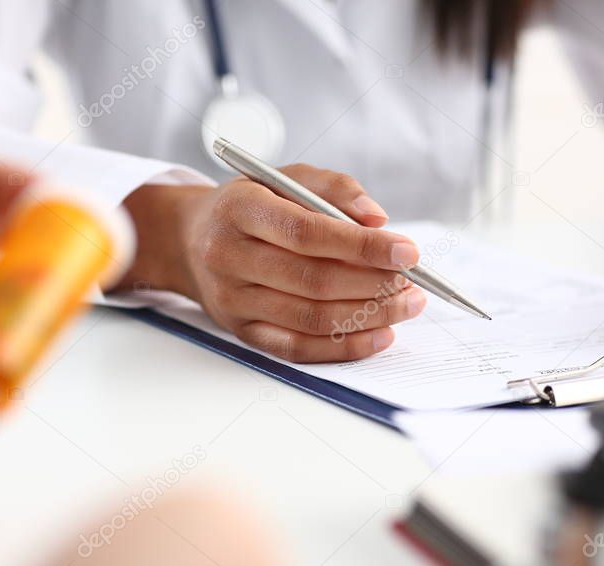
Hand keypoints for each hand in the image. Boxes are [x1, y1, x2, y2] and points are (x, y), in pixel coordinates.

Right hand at [121, 165, 426, 362]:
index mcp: (240, 210)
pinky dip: (345, 348)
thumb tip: (378, 220)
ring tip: (406, 304)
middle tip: (412, 281)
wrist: (191, 240)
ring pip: (310, 319)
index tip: (408, 251)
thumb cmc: (252, 205)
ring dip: (369, 316)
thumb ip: (334, 189)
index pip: (307, 233)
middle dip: (373, 284)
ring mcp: (233, 300)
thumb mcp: (286, 178)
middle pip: (312, 280)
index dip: (362, 246)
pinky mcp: (242, 332)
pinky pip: (298, 349)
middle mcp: (230, 257)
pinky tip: (380, 334)